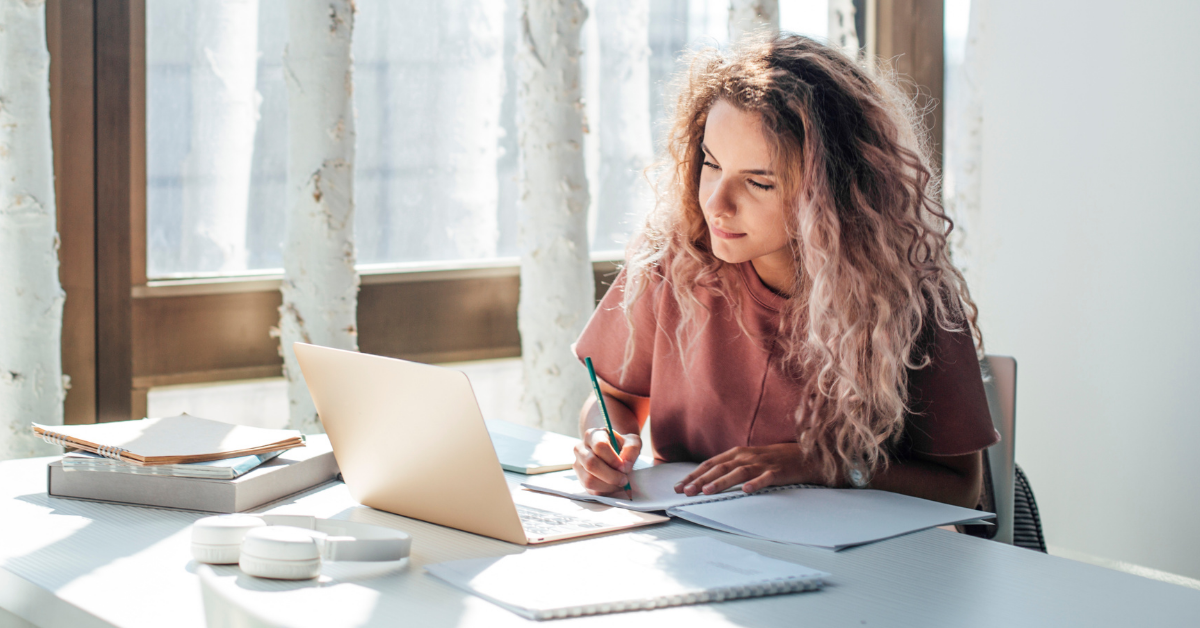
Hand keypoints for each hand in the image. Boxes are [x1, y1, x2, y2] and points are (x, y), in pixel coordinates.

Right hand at [573, 428, 640, 494]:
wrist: (615, 454)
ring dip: (608, 485)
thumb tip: (625, 466)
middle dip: (611, 475)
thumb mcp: (632, 442)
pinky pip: (591, 489)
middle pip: (591, 464)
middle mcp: (580, 449)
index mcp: (592, 435)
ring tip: (620, 482)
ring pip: (589, 479)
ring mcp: (578, 465)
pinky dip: (605, 490)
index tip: (625, 467)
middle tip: (624, 480)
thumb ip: (631, 449)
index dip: (613, 459)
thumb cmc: (622, 446)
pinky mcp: (580, 479)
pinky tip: (614, 485)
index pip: (600, 446)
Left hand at [674, 443, 812, 495]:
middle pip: (720, 468)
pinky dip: (756, 484)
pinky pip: (765, 478)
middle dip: (701, 480)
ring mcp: (762, 464)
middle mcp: (746, 456)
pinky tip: (747, 491)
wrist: (804, 455)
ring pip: (738, 472)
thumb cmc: (772, 460)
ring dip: (722, 482)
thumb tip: (706, 480)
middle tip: (686, 491)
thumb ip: (729, 467)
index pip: (710, 464)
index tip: (678, 486)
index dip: (693, 475)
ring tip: (707, 491)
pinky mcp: (778, 471)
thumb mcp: (748, 460)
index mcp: (737, 453)